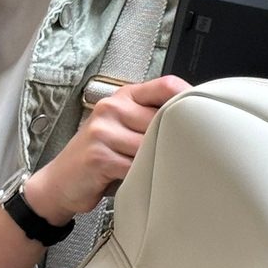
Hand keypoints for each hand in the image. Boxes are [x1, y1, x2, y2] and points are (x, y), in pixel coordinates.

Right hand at [28, 75, 192, 220]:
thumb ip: (150, 120)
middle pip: (164, 118)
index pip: (165, 85)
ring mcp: (103, 131)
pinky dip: (142, 178)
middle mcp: (113, 108)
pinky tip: (138, 181)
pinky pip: (136, 167)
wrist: (60, 182)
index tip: (206, 116)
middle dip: (175, 140)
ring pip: (152, 145)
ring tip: (153, 170)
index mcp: (123, 97)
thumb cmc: (98, 157)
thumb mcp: (122, 129)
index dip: (190, 98)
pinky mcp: (99, 156)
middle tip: (184, 155)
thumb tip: (194, 123)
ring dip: (157, 162)